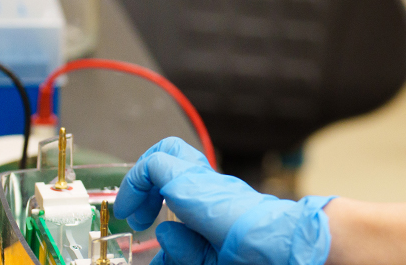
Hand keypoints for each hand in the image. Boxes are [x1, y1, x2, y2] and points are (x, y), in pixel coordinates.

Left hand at [114, 138, 333, 264]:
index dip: (157, 193)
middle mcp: (209, 183)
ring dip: (143, 179)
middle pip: (175, 157)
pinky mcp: (188, 179)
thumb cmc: (249, 253)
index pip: (186, 178)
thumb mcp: (207, 257)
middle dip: (146, 184)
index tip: (147, 222)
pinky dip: (136, 182)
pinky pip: (154, 165)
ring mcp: (201, 178)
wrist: (272, 242)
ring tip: (136, 211)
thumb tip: (163, 236)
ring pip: (167, 152)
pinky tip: (133, 210)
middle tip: (139, 216)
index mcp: (215, 199)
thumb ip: (183, 251)